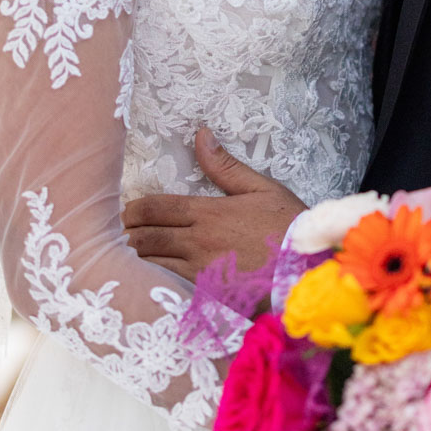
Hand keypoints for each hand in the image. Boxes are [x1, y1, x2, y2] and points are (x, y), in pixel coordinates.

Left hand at [123, 127, 305, 278]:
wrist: (306, 274)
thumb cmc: (288, 227)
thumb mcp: (262, 188)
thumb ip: (225, 166)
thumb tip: (201, 135)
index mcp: (208, 213)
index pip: (156, 208)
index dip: (134, 209)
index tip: (127, 210)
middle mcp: (198, 243)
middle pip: (145, 238)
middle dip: (129, 233)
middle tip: (124, 231)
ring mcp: (200, 272)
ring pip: (152, 264)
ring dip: (138, 257)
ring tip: (132, 252)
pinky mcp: (206, 296)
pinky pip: (170, 285)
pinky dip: (156, 278)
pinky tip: (152, 276)